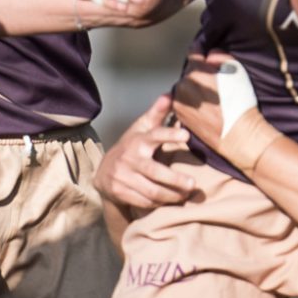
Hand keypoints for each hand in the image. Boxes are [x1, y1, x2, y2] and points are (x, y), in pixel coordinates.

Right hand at [95, 94, 196, 212]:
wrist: (103, 173)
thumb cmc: (132, 148)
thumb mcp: (141, 129)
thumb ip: (157, 113)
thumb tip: (171, 94)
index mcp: (138, 140)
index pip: (155, 135)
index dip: (170, 134)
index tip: (187, 135)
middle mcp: (129, 158)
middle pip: (155, 172)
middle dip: (176, 180)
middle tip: (194, 184)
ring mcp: (123, 176)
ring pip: (152, 191)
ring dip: (172, 195)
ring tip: (186, 195)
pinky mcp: (120, 192)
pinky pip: (144, 202)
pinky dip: (159, 203)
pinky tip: (170, 201)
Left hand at [167, 53, 231, 147]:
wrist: (237, 135)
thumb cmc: (240, 102)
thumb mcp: (236, 71)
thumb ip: (220, 57)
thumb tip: (209, 56)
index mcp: (195, 71)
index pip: (194, 53)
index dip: (202, 53)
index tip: (207, 56)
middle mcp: (182, 85)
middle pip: (189, 72)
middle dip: (198, 73)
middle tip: (212, 80)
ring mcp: (178, 102)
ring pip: (185, 87)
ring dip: (193, 88)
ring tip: (209, 96)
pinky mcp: (179, 115)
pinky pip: (183, 101)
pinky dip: (191, 101)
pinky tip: (205, 106)